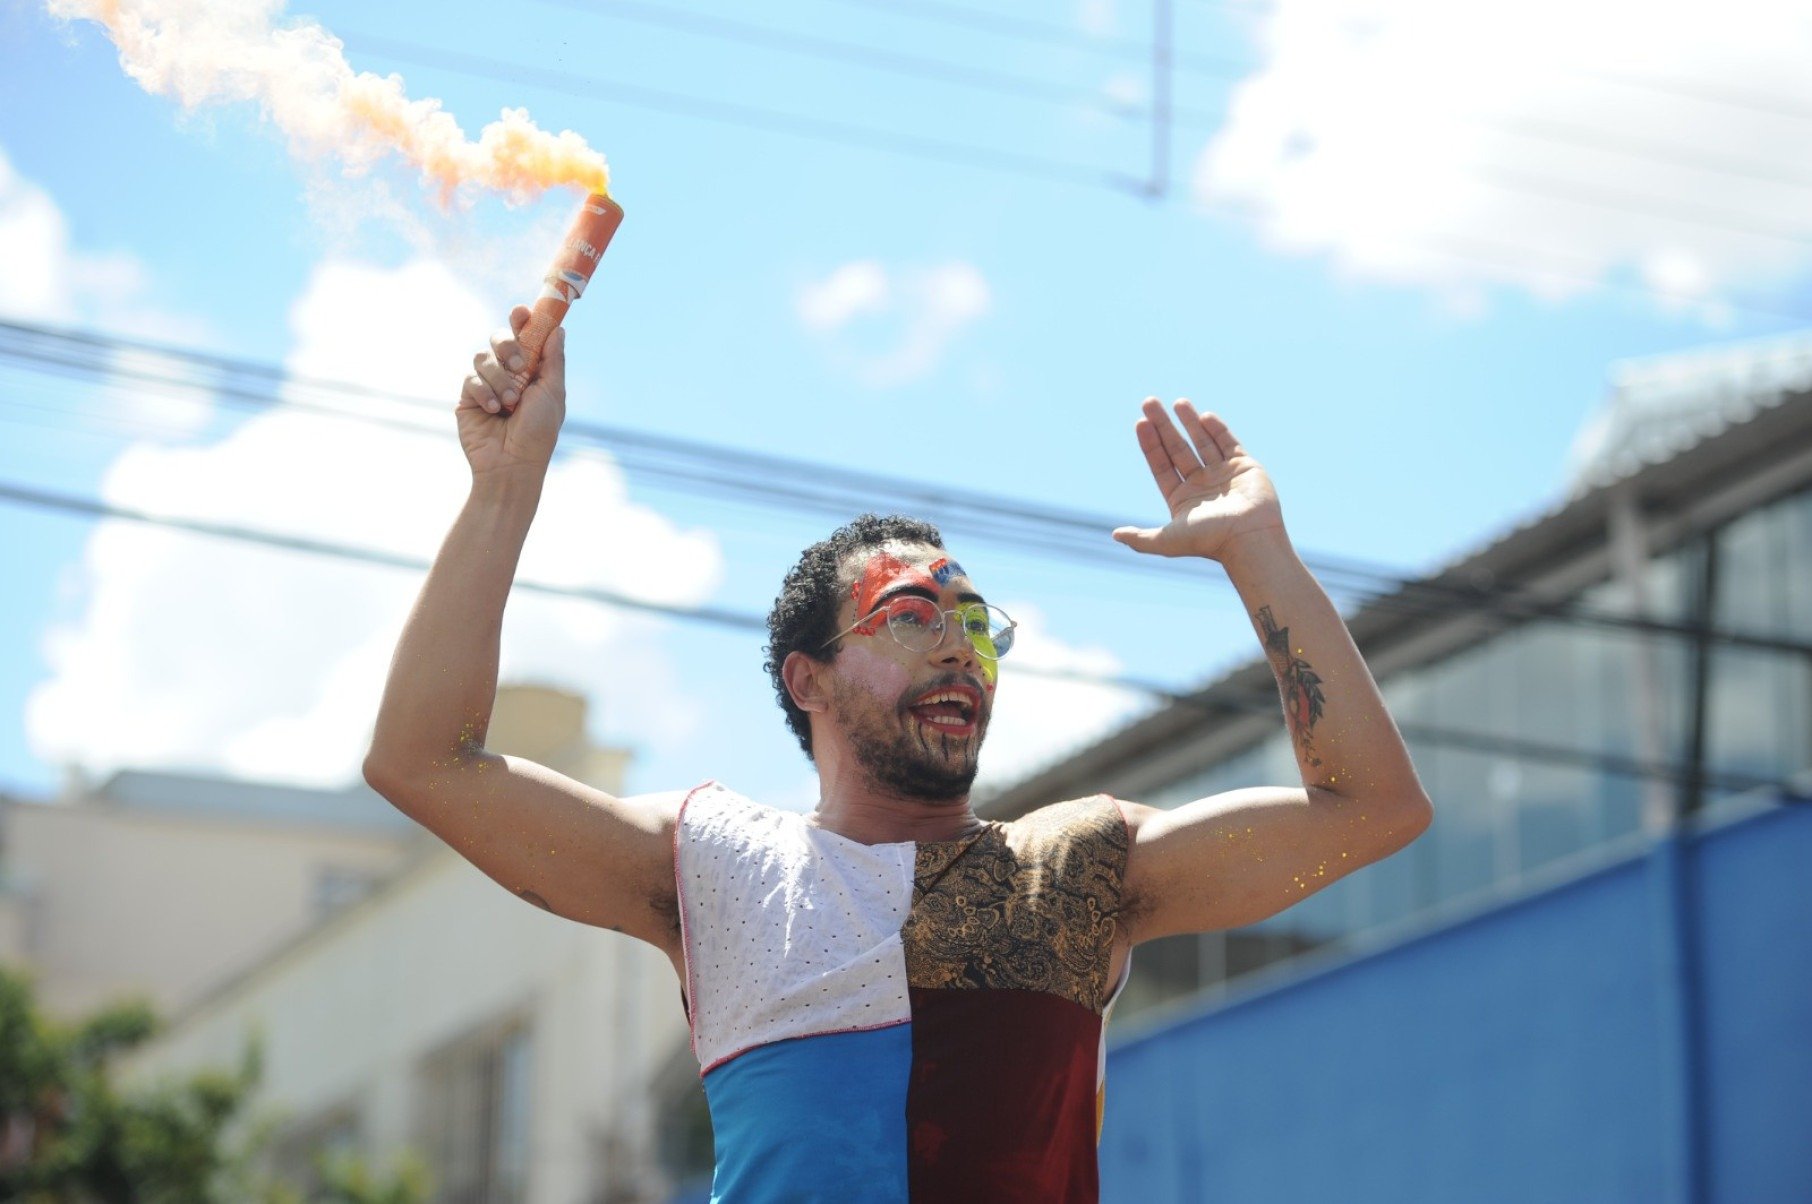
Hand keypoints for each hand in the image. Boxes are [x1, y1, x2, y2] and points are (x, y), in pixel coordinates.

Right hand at [456, 306, 565, 479]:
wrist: (512, 464)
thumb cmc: (539, 433)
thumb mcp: (553, 393)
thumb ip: (553, 360)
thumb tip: (558, 328)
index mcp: (531, 370)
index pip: (524, 335)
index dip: (522, 320)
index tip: (521, 311)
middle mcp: (508, 373)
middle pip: (498, 338)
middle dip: (508, 345)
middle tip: (521, 365)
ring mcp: (486, 384)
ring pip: (483, 357)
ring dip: (500, 379)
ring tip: (510, 404)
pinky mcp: (468, 397)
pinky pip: (470, 379)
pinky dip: (485, 392)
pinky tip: (494, 411)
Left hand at [1113, 398, 1285, 561]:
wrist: (1249, 538)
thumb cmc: (1209, 540)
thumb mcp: (1167, 541)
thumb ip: (1141, 538)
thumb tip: (1114, 535)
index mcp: (1183, 499)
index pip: (1161, 465)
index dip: (1150, 444)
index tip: (1141, 423)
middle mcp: (1201, 485)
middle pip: (1177, 449)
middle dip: (1163, 425)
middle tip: (1149, 402)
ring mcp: (1223, 475)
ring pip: (1203, 442)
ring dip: (1189, 422)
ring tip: (1177, 402)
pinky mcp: (1245, 467)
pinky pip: (1229, 443)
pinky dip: (1217, 429)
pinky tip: (1203, 416)